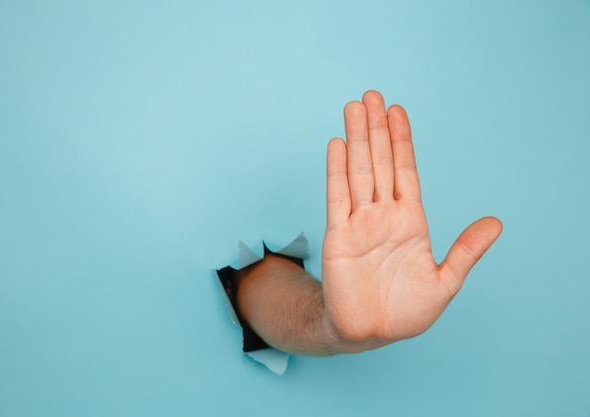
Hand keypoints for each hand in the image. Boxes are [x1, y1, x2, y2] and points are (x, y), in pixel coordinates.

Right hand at [321, 91, 501, 351]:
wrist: (370, 333)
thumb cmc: (406, 312)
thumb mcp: (445, 282)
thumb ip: (466, 250)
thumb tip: (496, 223)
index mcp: (410, 222)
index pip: (405, 172)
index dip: (402, 141)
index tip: (397, 111)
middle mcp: (383, 216)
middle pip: (379, 163)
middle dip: (376, 129)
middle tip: (371, 95)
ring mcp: (359, 224)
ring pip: (358, 172)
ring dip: (356, 140)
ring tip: (353, 108)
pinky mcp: (338, 237)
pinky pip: (337, 199)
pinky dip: (336, 171)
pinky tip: (337, 145)